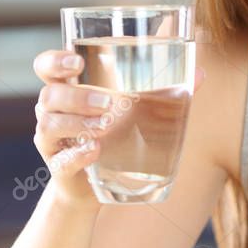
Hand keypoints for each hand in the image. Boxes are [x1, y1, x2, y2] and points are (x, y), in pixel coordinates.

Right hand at [31, 49, 204, 207]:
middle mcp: (53, 111)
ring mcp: (51, 140)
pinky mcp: (57, 166)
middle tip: (106, 102)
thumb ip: (164, 92)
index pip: (46, 66)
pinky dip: (76, 155)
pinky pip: (60, 160)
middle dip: (75, 96)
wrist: (92, 186)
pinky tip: (94, 151)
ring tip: (105, 126)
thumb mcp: (134, 112)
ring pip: (49, 124)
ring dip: (77, 123)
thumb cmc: (113, 136)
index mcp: (69, 89)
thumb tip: (200, 73)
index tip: (77, 62)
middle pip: (48, 94)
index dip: (54, 61)